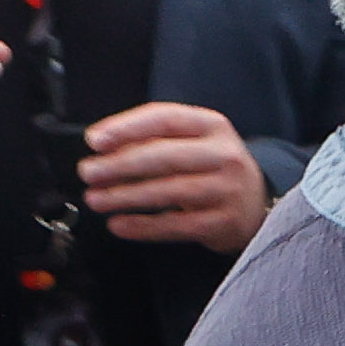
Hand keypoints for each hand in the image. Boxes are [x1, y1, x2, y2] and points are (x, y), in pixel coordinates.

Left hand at [83, 101, 272, 249]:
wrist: (255, 206)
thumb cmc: (210, 170)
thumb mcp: (192, 142)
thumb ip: (153, 139)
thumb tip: (103, 148)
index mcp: (213, 126)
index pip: (165, 119)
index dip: (127, 128)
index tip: (95, 141)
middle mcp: (225, 155)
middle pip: (165, 156)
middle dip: (120, 165)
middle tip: (89, 172)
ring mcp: (228, 189)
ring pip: (169, 191)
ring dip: (125, 196)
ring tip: (97, 199)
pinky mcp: (224, 222)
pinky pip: (176, 225)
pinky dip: (143, 226)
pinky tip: (120, 224)